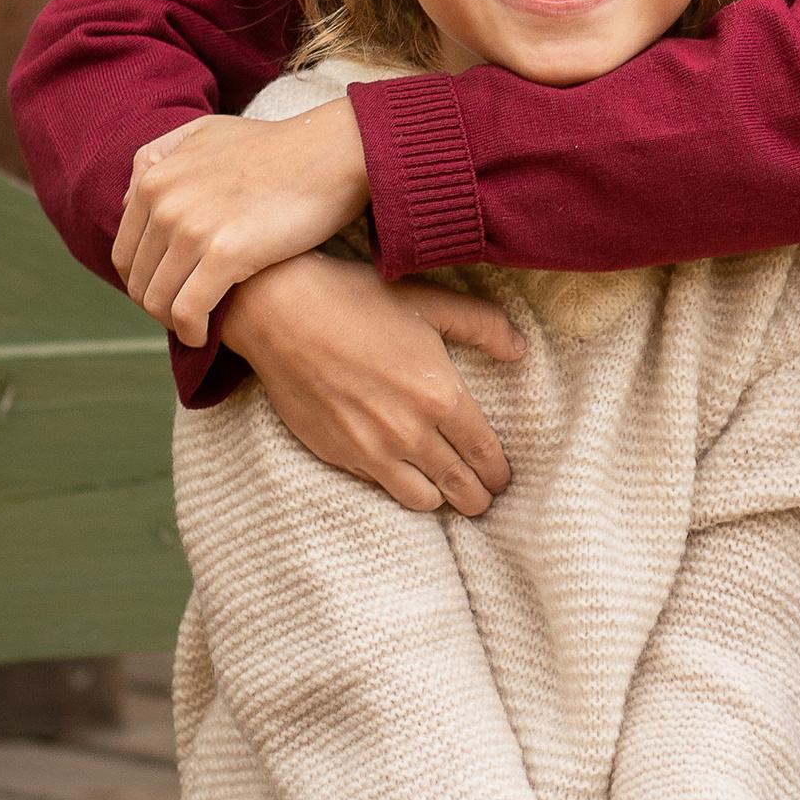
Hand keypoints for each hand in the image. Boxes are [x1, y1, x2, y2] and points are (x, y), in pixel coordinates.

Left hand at [114, 103, 369, 345]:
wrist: (329, 152)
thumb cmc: (275, 146)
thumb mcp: (204, 134)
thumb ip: (159, 158)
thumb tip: (128, 200)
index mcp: (155, 179)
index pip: (125, 252)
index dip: (143, 281)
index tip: (170, 291)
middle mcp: (165, 204)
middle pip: (139, 281)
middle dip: (158, 305)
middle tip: (186, 313)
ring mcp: (193, 229)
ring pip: (159, 301)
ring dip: (174, 323)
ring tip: (196, 327)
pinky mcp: (226, 254)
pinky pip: (188, 311)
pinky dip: (192, 331)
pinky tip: (204, 336)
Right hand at [221, 253, 521, 514]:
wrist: (279, 312)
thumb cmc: (356, 299)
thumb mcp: (428, 301)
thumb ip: (482, 325)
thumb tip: (519, 348)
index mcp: (440, 396)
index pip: (485, 453)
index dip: (499, 473)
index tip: (504, 478)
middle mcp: (410, 432)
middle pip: (460, 487)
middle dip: (478, 496)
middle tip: (484, 496)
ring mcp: (371, 450)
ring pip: (422, 500)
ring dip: (440, 499)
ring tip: (446, 491)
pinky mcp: (338, 455)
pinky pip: (380, 487)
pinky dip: (397, 485)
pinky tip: (401, 473)